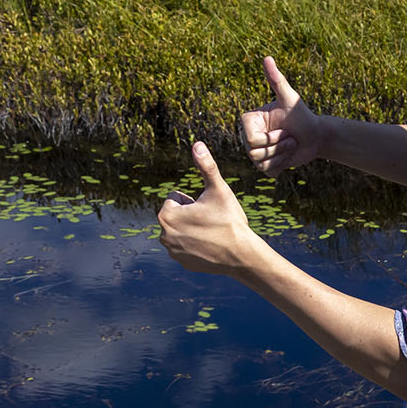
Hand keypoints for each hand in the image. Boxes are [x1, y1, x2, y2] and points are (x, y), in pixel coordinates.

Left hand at [157, 143, 267, 275]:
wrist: (242, 255)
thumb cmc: (230, 220)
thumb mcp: (218, 190)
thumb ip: (206, 166)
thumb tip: (197, 144)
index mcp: (167, 215)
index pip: (176, 198)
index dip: (195, 200)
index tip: (207, 210)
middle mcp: (164, 235)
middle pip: (178, 214)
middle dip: (192, 215)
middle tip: (211, 222)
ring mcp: (173, 251)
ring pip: (182, 231)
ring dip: (193, 229)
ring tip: (212, 235)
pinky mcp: (183, 263)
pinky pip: (187, 247)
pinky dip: (197, 245)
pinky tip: (211, 247)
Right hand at [241, 56, 328, 174]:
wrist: (316, 135)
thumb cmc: (302, 115)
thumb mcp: (290, 99)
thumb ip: (277, 80)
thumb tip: (267, 58)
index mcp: (249, 121)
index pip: (251, 139)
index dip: (270, 139)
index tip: (284, 129)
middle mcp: (248, 136)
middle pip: (254, 153)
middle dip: (279, 147)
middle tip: (290, 137)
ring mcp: (256, 152)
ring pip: (261, 163)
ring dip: (282, 156)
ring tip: (291, 145)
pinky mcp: (266, 165)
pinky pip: (268, 171)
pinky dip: (282, 165)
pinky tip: (289, 155)